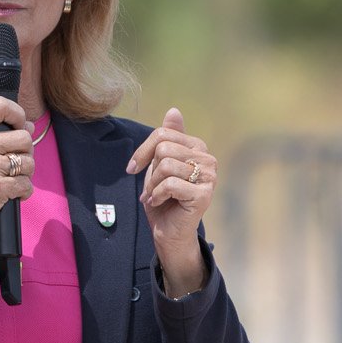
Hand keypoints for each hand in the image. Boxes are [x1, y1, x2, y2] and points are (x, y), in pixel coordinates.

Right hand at [0, 96, 32, 257]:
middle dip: (25, 152)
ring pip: (29, 162)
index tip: (19, 126)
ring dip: (25, 174)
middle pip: (24, 137)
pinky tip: (11, 194)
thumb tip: (28, 125)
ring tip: (10, 179)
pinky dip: (23, 192)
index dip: (18, 114)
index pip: (0, 105)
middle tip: (13, 163)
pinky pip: (26, 184)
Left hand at [127, 107, 215, 295]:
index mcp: (197, 148)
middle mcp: (208, 159)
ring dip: (152, 185)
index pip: (164, 133)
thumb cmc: (163, 198)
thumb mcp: (159, 164)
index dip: (143, 151)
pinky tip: (160, 202)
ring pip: (166, 166)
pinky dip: (157, 195)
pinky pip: (170, 184)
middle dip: (149, 171)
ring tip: (156, 196)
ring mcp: (209, 177)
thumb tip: (174, 110)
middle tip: (150, 188)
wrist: (168, 232)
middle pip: (164, 148)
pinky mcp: (204, 195)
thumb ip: (167, 138)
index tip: (132, 168)